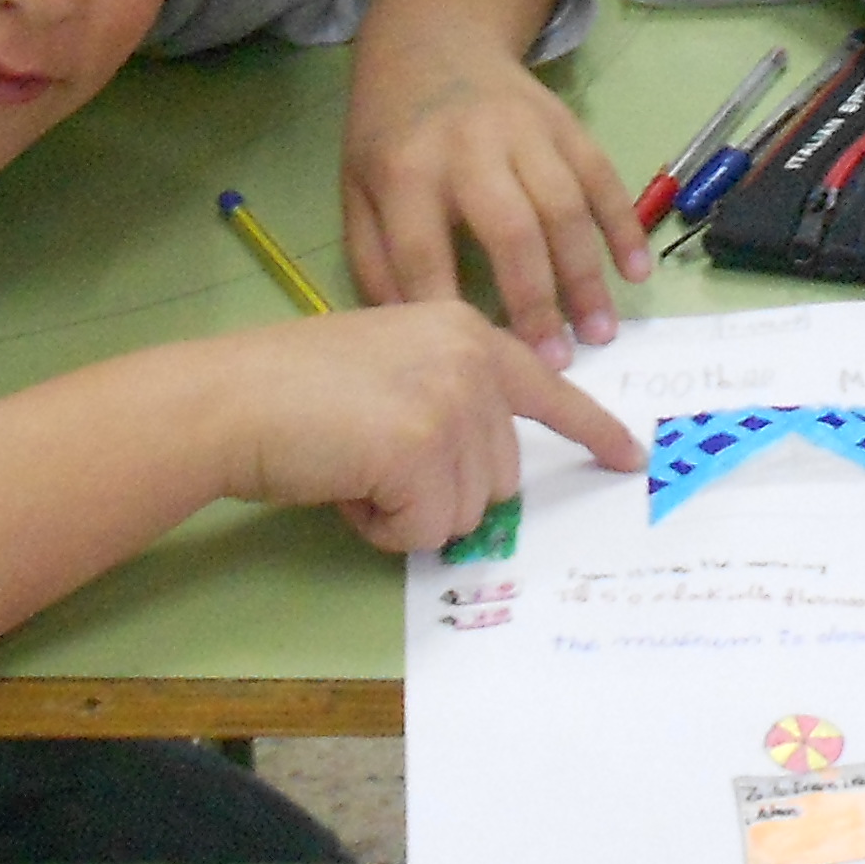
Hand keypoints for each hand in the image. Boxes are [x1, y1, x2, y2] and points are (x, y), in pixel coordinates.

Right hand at [0, 298, 643, 683]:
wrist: (234, 397)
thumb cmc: (291, 390)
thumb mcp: (388, 369)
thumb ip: (445, 401)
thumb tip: (485, 479)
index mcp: (465, 333)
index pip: (548, 389)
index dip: (592, 430)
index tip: (630, 458)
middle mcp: (472, 360)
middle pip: (502, 475)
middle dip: (439, 491)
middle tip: (371, 460)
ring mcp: (453, 403)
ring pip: (468, 510)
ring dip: (408, 511)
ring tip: (353, 465)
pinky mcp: (426, 449)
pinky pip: (428, 530)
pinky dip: (384, 527)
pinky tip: (346, 484)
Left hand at [342, 0, 641, 365]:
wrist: (432, 41)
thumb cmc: (390, 134)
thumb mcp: (357, 191)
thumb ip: (376, 262)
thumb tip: (412, 333)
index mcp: (405, 171)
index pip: (426, 254)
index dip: (451, 314)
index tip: (477, 366)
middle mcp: (469, 148)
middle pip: (511, 231)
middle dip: (536, 301)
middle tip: (556, 362)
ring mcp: (524, 131)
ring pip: (565, 207)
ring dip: (586, 275)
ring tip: (599, 333)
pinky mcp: (564, 122)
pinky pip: (602, 177)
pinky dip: (624, 226)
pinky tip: (636, 275)